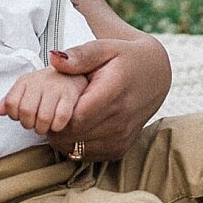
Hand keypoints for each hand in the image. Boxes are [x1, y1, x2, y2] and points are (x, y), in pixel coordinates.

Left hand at [0, 66, 87, 135]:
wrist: (74, 74)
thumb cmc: (48, 85)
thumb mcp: (27, 88)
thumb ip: (11, 99)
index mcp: (26, 80)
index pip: (11, 104)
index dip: (15, 115)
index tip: (21, 116)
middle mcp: (40, 81)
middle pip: (26, 112)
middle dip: (29, 124)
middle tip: (35, 122)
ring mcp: (56, 88)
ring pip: (43, 119)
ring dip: (43, 128)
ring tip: (46, 124)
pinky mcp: (71, 96)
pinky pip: (60, 119)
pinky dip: (57, 126)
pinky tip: (57, 123)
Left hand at [45, 34, 171, 160]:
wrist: (154, 75)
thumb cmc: (124, 58)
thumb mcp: (104, 47)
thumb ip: (79, 55)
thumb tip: (53, 58)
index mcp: (114, 94)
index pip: (75, 118)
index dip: (55, 112)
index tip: (49, 99)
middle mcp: (121, 121)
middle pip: (73, 135)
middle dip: (55, 124)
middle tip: (49, 107)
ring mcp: (121, 138)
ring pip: (77, 148)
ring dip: (63, 136)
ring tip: (62, 115)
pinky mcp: (120, 150)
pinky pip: (87, 155)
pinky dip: (75, 143)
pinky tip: (75, 125)